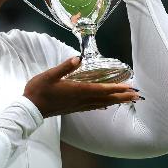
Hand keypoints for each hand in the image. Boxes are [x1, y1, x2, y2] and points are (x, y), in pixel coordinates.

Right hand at [24, 58, 140, 117]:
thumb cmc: (39, 90)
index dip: (117, 88)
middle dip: (122, 96)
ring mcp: (79, 105)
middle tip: (137, 95)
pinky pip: (94, 106)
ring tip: (128, 99)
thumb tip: (78, 58)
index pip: (101, 89)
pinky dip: (104, 104)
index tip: (129, 87)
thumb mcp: (49, 75)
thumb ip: (64, 67)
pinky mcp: (75, 108)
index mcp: (77, 90)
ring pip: (102, 103)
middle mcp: (81, 99)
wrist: (30, 108)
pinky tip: (108, 104)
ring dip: (116, 101)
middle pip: (106, 98)